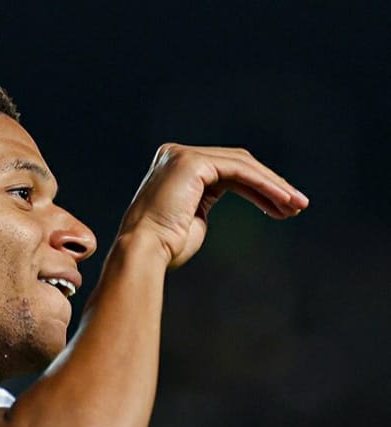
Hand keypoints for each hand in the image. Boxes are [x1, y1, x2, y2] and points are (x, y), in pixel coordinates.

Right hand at [119, 144, 308, 269]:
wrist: (142, 255)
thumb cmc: (165, 250)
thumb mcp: (194, 221)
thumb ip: (208, 203)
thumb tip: (229, 199)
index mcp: (177, 169)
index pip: (227, 172)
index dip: (259, 189)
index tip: (283, 209)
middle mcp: (177, 155)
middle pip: (238, 165)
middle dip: (270, 187)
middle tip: (298, 206)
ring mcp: (183, 156)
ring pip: (242, 165)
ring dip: (273, 187)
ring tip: (296, 206)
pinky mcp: (191, 162)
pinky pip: (238, 171)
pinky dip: (263, 186)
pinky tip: (282, 201)